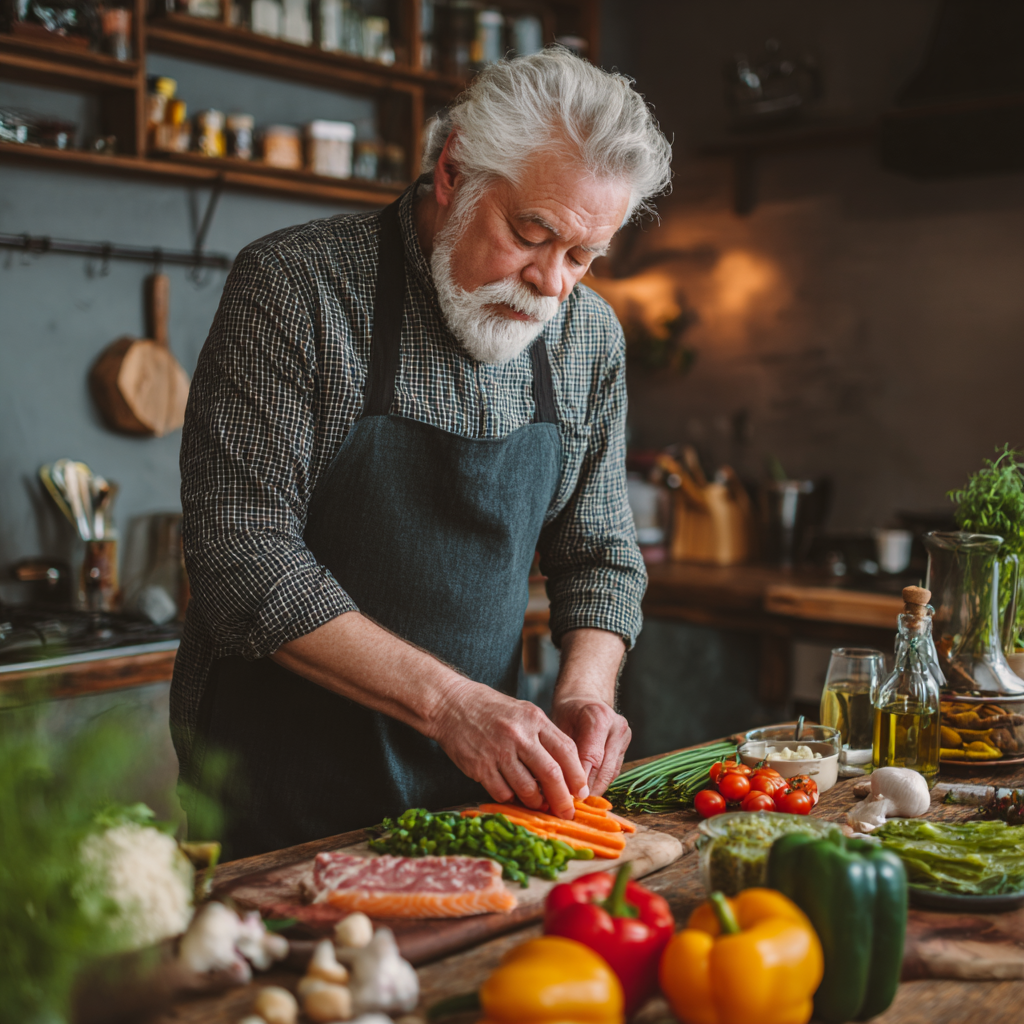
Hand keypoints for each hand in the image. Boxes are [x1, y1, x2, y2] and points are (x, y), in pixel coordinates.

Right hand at [431, 678, 587, 818]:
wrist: (452, 704)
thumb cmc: (491, 709)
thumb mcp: (524, 712)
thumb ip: (544, 736)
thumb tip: (566, 770)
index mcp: (534, 719)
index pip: (566, 750)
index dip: (577, 775)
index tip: (581, 792)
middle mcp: (519, 735)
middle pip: (551, 773)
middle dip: (562, 798)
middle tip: (567, 812)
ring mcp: (498, 751)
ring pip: (527, 788)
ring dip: (536, 802)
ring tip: (538, 804)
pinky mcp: (480, 766)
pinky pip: (503, 793)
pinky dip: (511, 798)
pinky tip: (512, 794)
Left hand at [552, 696, 630, 796]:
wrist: (584, 699)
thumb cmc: (566, 714)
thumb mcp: (558, 728)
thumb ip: (561, 754)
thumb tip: (556, 785)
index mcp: (598, 717)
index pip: (591, 757)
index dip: (580, 780)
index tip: (568, 798)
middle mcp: (616, 725)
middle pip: (604, 768)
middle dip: (588, 789)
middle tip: (572, 806)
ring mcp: (624, 735)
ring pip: (611, 772)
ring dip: (596, 789)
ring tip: (579, 803)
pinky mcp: (627, 744)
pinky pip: (614, 770)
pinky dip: (601, 782)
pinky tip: (588, 792)